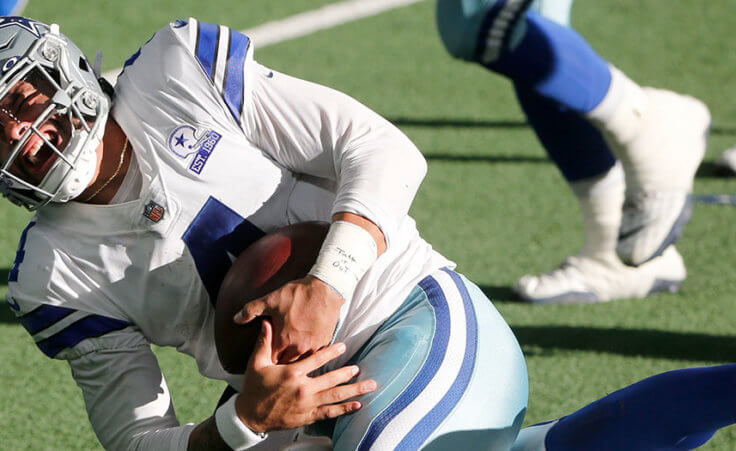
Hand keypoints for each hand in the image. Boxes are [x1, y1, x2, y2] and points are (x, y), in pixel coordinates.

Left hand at [234, 276, 342, 363]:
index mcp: (283, 340)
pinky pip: (317, 355)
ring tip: (293, 359)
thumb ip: (250, 310)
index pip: (272, 360)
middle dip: (282, 363)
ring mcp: (314, 346)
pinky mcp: (325, 342)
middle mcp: (299, 347)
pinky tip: (307, 350)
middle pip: (288, 364)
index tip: (267, 359)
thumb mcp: (270, 299)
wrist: (325, 288)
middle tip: (278, 362)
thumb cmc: (298, 294)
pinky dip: (310, 354)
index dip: (268, 360)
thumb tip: (235, 319)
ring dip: (297, 360)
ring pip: (303, 362)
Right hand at [236, 320, 376, 432]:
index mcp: (291, 373)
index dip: (331, 352)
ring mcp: (307, 404)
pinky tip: (357, 405)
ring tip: (369, 386)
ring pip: (335, 396)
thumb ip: (264, 342)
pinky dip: (344, 409)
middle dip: (348, 373)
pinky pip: (330, 413)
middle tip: (361, 368)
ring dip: (354, 390)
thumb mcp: (256, 363)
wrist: (250, 416)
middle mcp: (302, 389)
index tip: (343, 346)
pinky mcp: (308, 416)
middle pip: (331, 379)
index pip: (316, 360)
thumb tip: (267, 322)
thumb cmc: (254, 388)